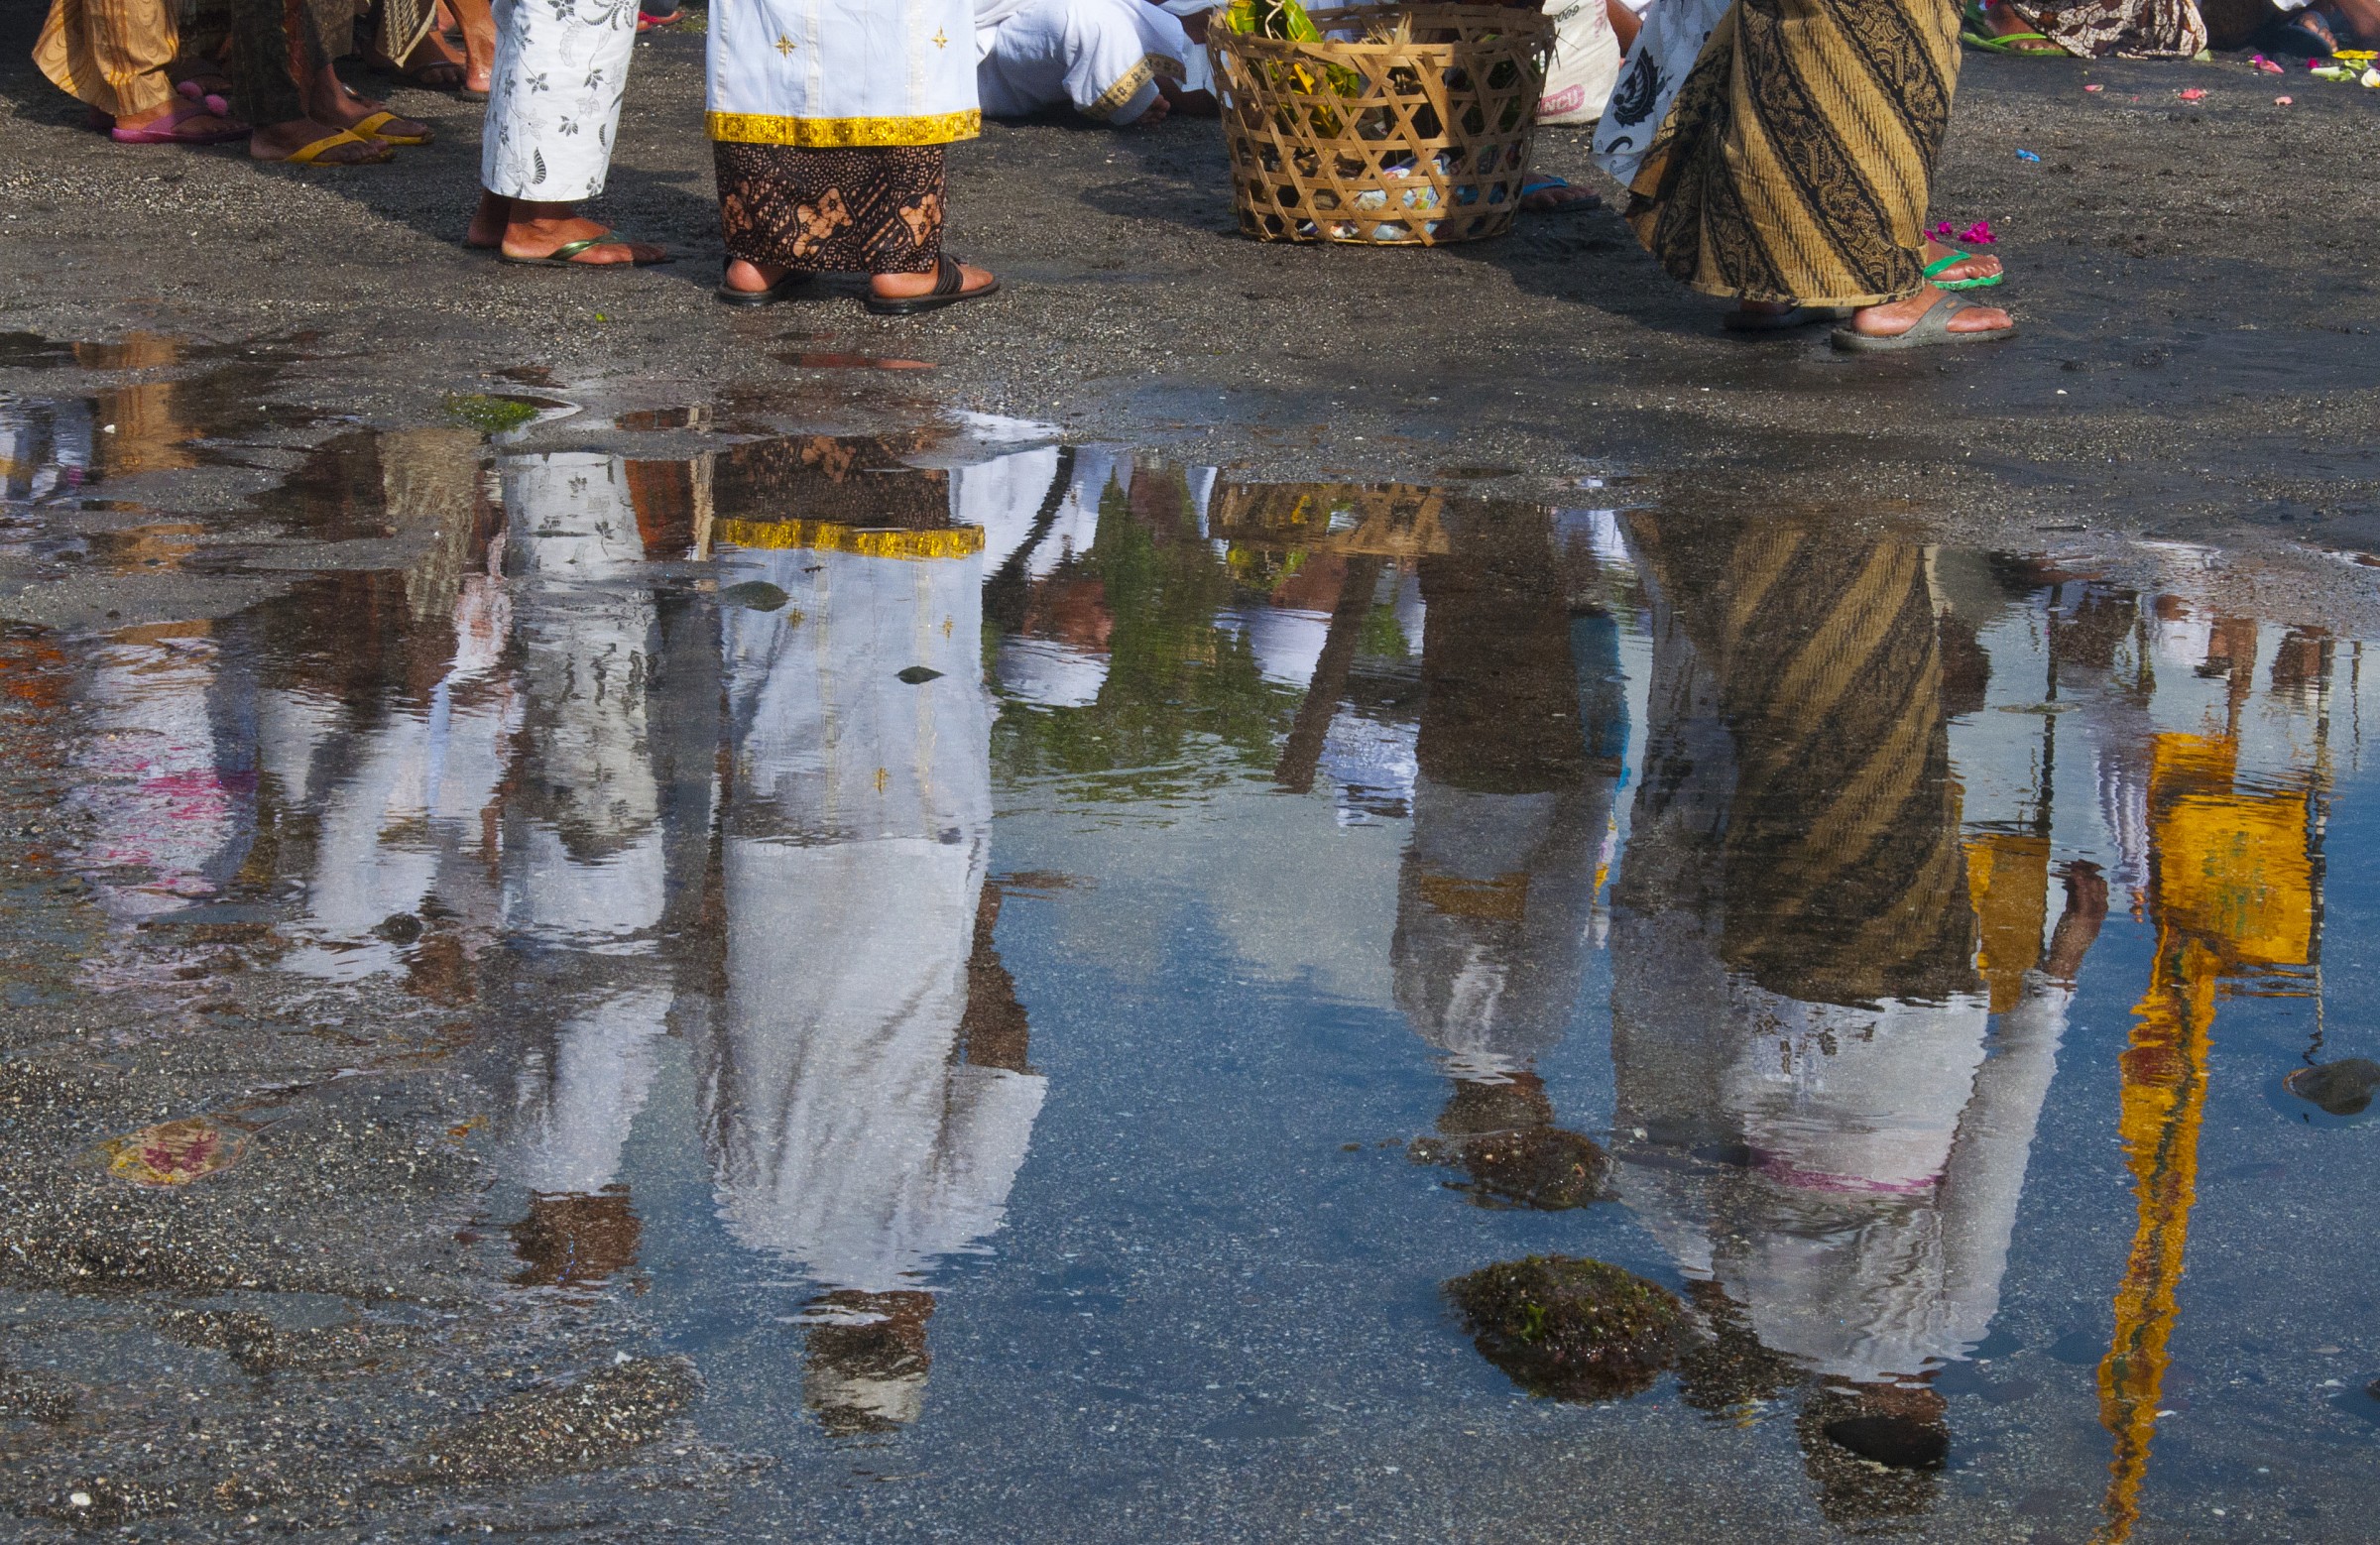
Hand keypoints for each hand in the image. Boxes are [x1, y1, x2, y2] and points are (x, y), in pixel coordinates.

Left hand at [2043, 860, 2107, 981]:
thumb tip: (2071, 885)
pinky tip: (2074, 873)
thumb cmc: (2067, 939)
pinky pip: (2084, 896)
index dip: (2093, 876)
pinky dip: (2080, 883)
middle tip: (2078, 862)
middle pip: (2099, 886)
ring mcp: (2093, 915)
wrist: (2066, 958)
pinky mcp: (2084, 917)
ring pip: (2093, 889)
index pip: (2100, 890)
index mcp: (2098, 914)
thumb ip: (2074, 902)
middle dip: (2090, 872)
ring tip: (2075, 864)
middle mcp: (2099, 913)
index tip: (2083, 866)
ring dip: (2084, 874)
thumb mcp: (2072, 917)